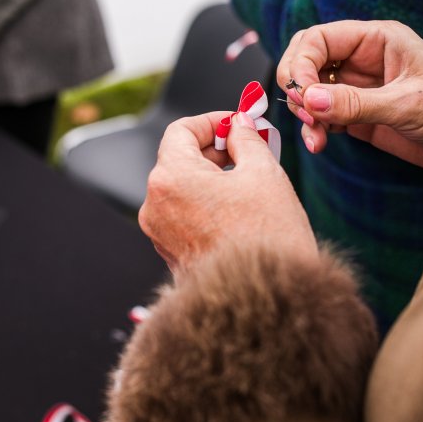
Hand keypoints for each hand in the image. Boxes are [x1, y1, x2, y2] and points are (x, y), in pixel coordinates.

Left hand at [139, 111, 316, 272]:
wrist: (267, 301)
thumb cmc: (267, 240)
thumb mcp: (264, 173)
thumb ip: (246, 139)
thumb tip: (239, 125)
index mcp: (170, 178)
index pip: (181, 130)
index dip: (212, 121)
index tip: (236, 122)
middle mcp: (155, 205)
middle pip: (179, 159)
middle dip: (215, 150)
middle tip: (250, 149)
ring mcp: (160, 233)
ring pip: (182, 189)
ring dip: (212, 178)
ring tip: (250, 183)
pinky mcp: (171, 255)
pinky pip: (184, 216)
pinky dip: (206, 204)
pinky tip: (238, 210)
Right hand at [278, 20, 422, 175]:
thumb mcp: (407, 105)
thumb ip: (356, 103)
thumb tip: (310, 100)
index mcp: (377, 40)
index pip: (319, 38)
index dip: (302, 64)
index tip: (302, 95)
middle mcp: (363, 60)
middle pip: (307, 60)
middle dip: (297, 86)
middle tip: (304, 112)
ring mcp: (359, 89)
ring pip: (311, 91)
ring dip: (304, 113)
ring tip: (315, 135)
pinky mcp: (359, 116)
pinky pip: (323, 116)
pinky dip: (314, 129)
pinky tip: (319, 143)